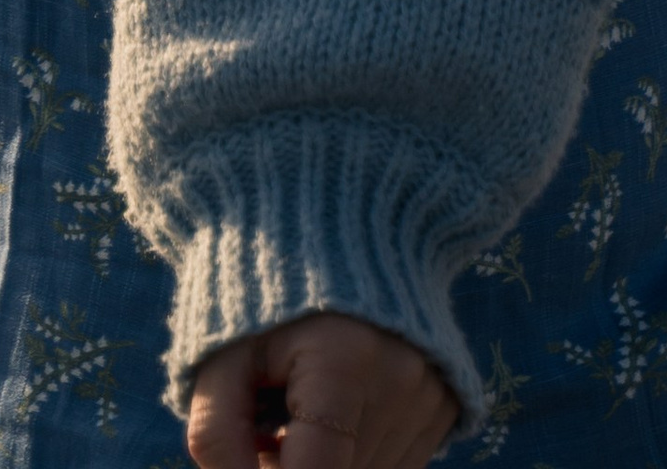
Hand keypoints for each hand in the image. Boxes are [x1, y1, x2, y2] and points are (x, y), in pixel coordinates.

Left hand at [188, 310, 459, 468]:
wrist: (334, 222)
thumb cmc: (263, 290)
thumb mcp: (220, 353)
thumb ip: (218, 435)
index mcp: (344, 362)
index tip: (256, 452)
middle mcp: (402, 384)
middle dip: (293, 465)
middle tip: (268, 424)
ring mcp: (432, 396)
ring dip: (328, 463)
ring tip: (301, 410)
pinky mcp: (448, 404)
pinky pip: (395, 464)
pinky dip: (358, 454)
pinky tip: (337, 411)